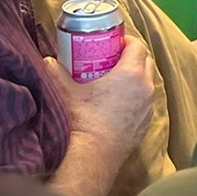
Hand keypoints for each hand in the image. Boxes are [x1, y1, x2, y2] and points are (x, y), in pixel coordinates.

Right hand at [50, 38, 155, 155]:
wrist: (92, 154)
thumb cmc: (82, 119)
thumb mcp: (66, 91)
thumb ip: (56, 72)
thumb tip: (48, 60)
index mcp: (131, 74)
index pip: (137, 47)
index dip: (126, 41)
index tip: (114, 42)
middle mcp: (145, 89)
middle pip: (146, 63)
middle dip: (132, 57)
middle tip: (112, 58)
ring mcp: (148, 108)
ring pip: (147, 84)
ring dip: (135, 78)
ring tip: (114, 80)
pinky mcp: (145, 124)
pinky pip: (144, 103)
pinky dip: (136, 98)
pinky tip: (118, 103)